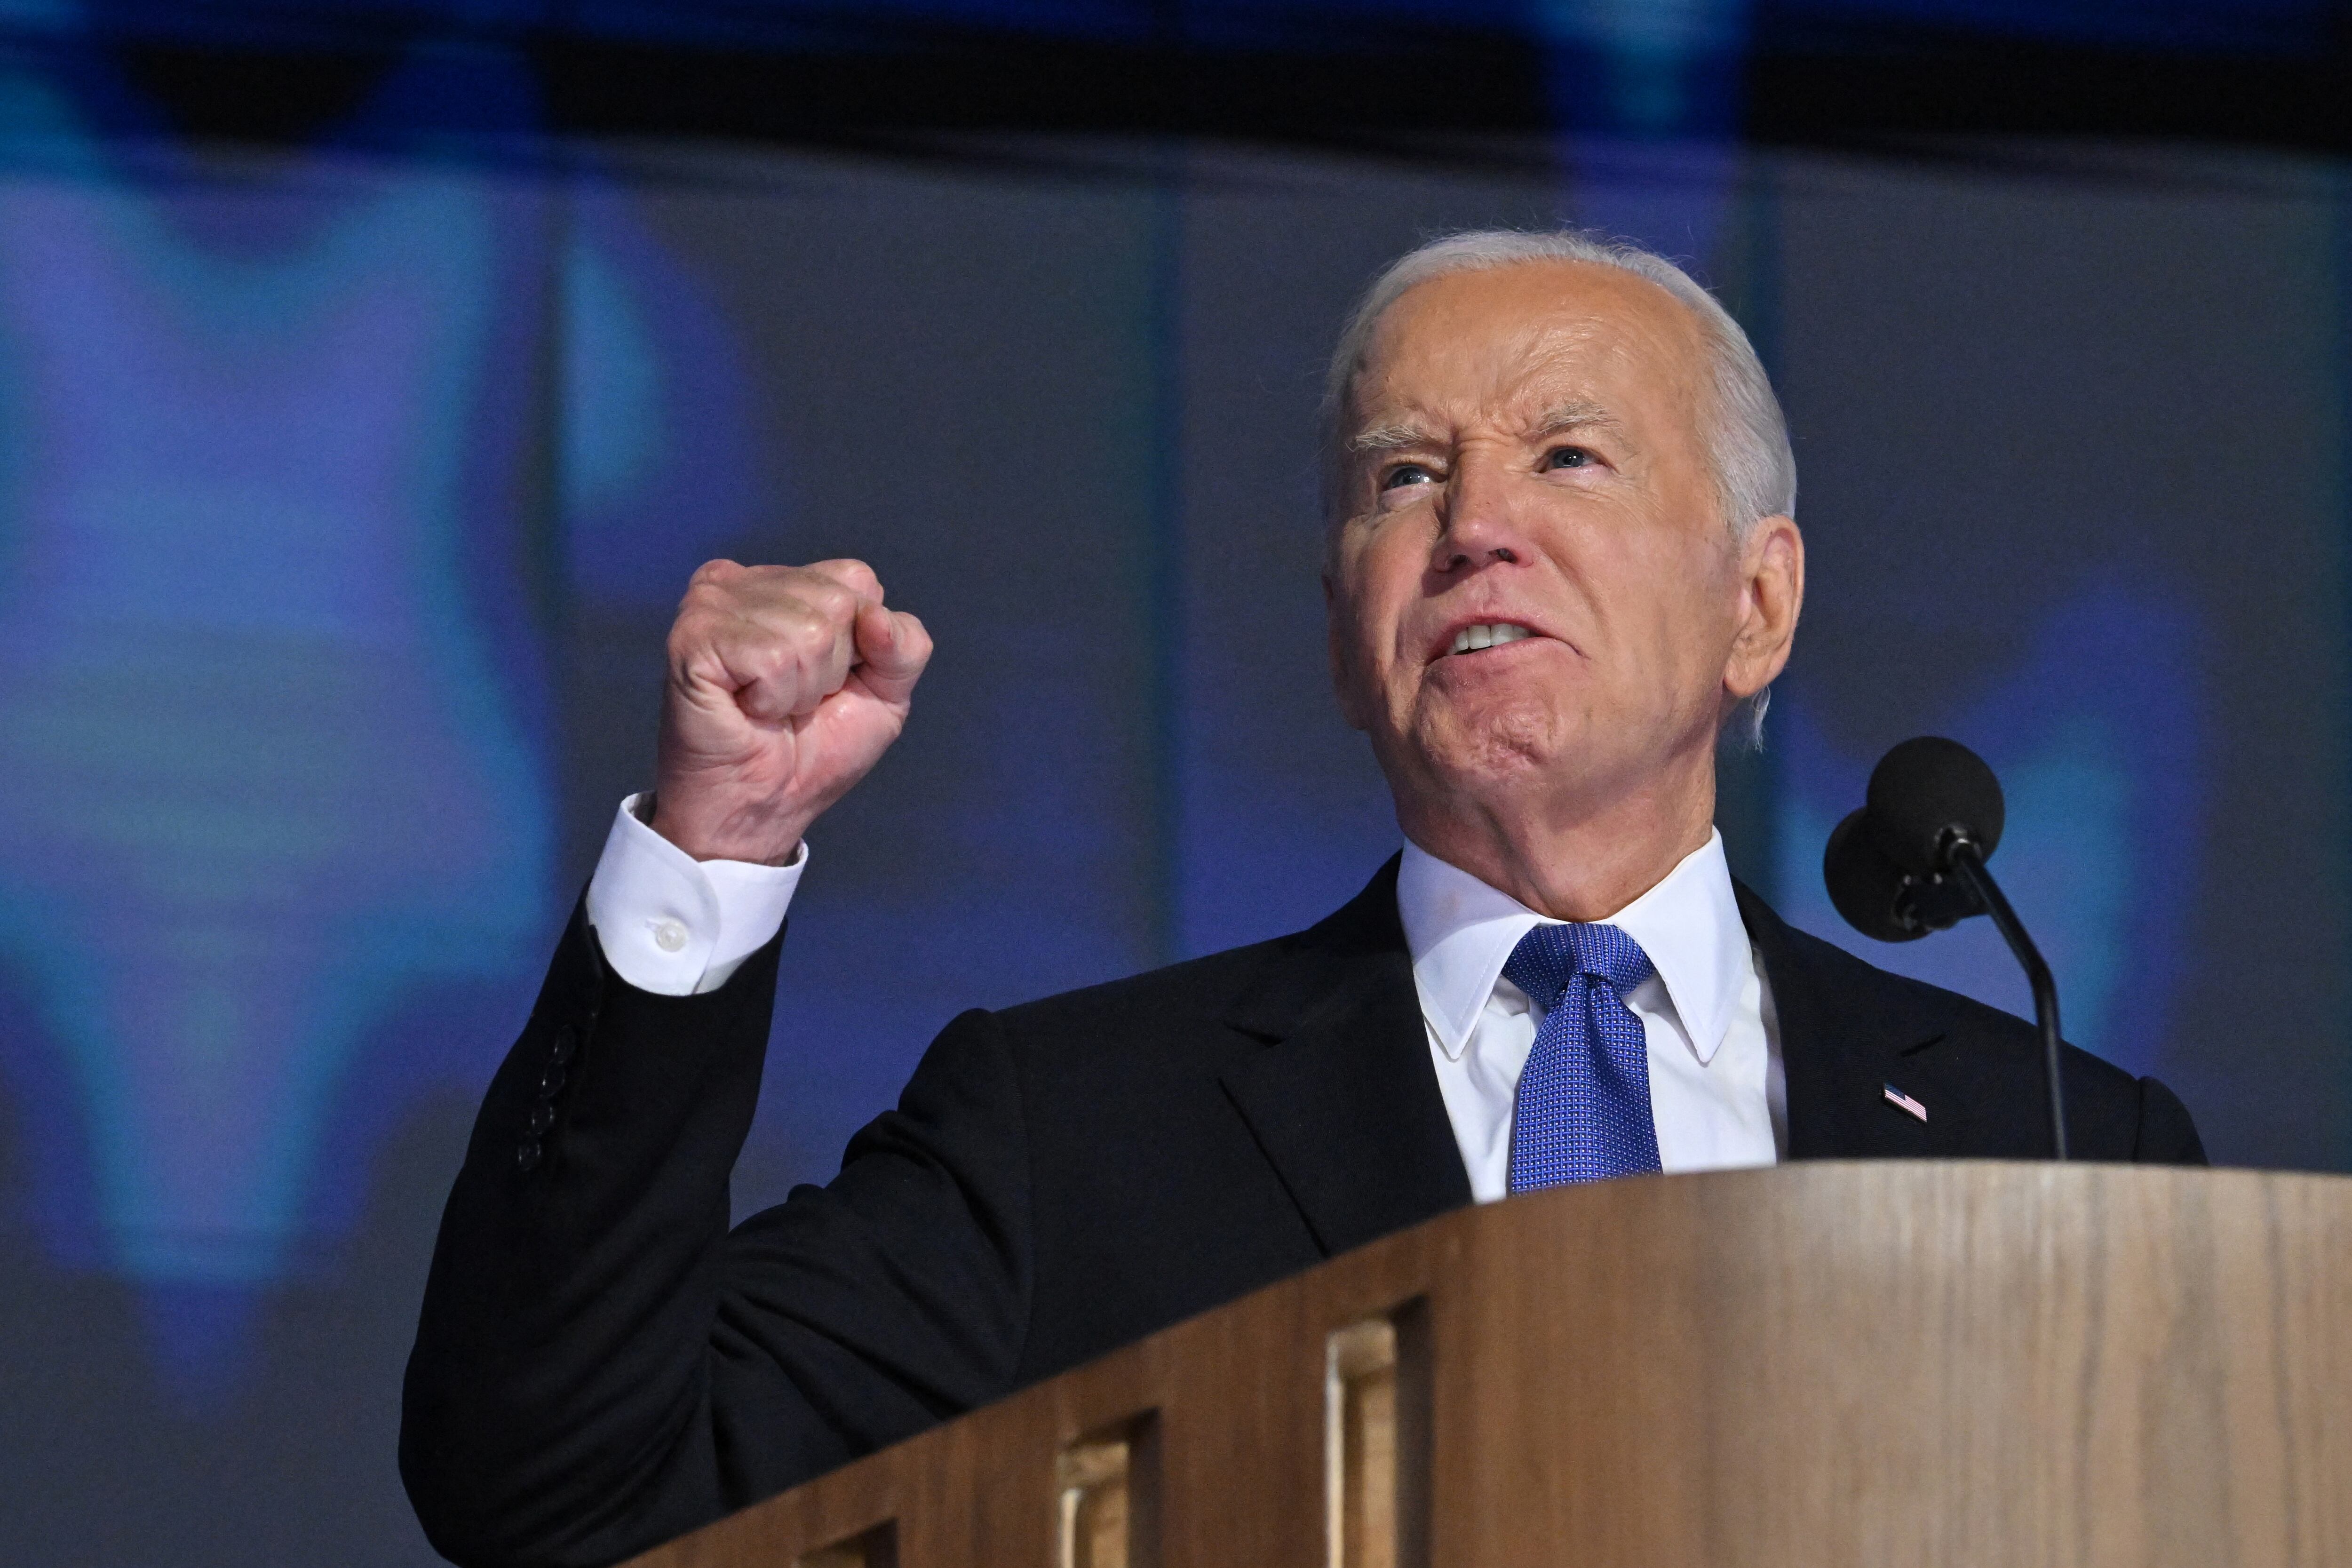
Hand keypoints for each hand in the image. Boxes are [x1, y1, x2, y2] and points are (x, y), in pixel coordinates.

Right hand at [650, 558, 932, 863]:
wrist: (764, 809)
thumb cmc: (815, 751)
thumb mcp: (886, 694)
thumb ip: (905, 645)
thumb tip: (874, 617)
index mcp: (784, 582)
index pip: (858, 579)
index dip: (861, 645)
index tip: (827, 683)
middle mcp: (742, 581)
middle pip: (838, 601)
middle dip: (832, 668)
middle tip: (793, 702)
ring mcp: (711, 603)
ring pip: (810, 631)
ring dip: (802, 689)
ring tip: (768, 708)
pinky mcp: (692, 637)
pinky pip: (773, 657)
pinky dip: (774, 698)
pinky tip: (747, 710)